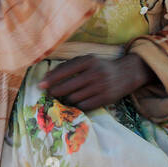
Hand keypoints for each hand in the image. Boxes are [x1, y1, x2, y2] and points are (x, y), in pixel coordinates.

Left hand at [35, 53, 156, 111]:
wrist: (126, 74)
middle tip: (50, 94)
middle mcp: (95, 73)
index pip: (65, 70)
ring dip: (67, 98)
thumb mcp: (87, 61)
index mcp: (89, 61)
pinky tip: (78, 101)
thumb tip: (47, 77)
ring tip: (67, 96)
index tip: (40, 85)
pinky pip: (84, 105)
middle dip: (55, 91)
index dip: (51, 79)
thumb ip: (68, 66)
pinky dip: (78, 105)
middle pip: (67, 87)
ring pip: (74, 98)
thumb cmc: (101, 67)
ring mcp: (101, 87)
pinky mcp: (105, 98)